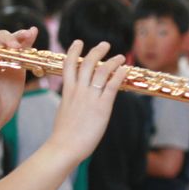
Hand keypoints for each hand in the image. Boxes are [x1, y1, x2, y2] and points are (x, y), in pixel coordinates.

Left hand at [0, 27, 31, 131]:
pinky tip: (34, 33)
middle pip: (1, 38)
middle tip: (14, 47)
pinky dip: (29, 42)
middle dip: (8, 39)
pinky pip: (25, 53)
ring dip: (20, 36)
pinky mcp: (20, 68)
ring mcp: (8, 61)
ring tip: (28, 34)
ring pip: (14, 42)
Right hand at [46, 38, 127, 162]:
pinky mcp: (102, 106)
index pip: (69, 64)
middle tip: (105, 45)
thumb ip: (71, 102)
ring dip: (112, 61)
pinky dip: (119, 75)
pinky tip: (125, 69)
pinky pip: (112, 85)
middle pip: (87, 63)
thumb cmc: (63, 135)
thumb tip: (75, 101)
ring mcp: (90, 97)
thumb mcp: (64, 112)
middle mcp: (78, 90)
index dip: (73, 51)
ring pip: (101, 71)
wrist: (64, 146)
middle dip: (97, 51)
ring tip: (120, 56)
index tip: (78, 42)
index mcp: (67, 91)